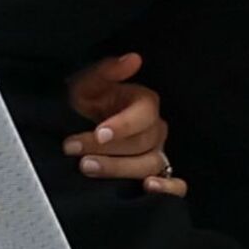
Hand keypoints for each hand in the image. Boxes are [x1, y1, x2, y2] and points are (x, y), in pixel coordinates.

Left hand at [65, 52, 186, 197]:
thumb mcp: (89, 83)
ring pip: (151, 164)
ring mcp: (157, 154)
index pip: (143, 116)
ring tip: (87, 167)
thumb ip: (107, 70)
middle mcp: (155, 130)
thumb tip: (133, 59)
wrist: (80, 127)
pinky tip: (148, 189)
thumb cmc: (88, 103)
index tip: (99, 132)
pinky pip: (176, 185)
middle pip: (142, 143)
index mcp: (145, 105)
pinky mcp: (156, 175)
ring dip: (121, 169)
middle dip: (105, 148)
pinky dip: (168, 189)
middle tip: (73, 149)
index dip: (122, 125)